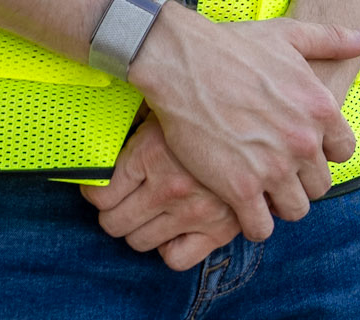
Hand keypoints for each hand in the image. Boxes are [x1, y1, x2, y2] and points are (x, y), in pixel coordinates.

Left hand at [80, 115, 240, 271]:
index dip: (94, 191)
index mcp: (150, 152)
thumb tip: (104, 128)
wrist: (265, 114)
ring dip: (136, 227)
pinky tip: (172, 226)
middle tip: (118, 199)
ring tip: (145, 209)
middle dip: (110, 212)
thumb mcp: (163, 102)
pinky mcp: (218, 229)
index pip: (100, 195)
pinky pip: (175, 258)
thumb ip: (134, 119)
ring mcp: (193, 212)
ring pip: (139, 242)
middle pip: (113, 223)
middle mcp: (168, 187)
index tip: (100, 186)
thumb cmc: (207, 102)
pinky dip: (168, 247)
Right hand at [127, 4, 359, 241]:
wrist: (181, 60)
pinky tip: (239, 202)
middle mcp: (303, 141)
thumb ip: (332, 39)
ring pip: (295, 210)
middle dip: (300, 178)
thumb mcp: (287, 33)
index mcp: (320, 107)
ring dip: (279, 202)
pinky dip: (253, 221)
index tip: (298, 145)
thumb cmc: (232, 44)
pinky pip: (261, 227)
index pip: (344, 152)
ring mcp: (273, 168)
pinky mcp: (240, 188)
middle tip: (273, 165)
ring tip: (258, 184)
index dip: (322, 150)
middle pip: (320, 185)